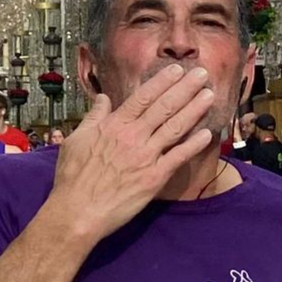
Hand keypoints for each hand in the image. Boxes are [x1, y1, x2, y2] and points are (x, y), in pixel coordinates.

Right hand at [47, 62, 216, 244]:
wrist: (77, 212)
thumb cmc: (72, 178)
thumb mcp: (76, 140)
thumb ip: (93, 117)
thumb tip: (103, 99)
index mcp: (114, 126)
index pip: (143, 97)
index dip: (162, 82)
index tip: (177, 70)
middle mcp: (133, 137)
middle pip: (164, 107)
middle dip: (185, 88)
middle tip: (202, 74)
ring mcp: (146, 157)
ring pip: (175, 128)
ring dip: (194, 110)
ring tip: (209, 95)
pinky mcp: (154, 178)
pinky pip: (178, 158)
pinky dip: (193, 145)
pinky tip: (207, 133)